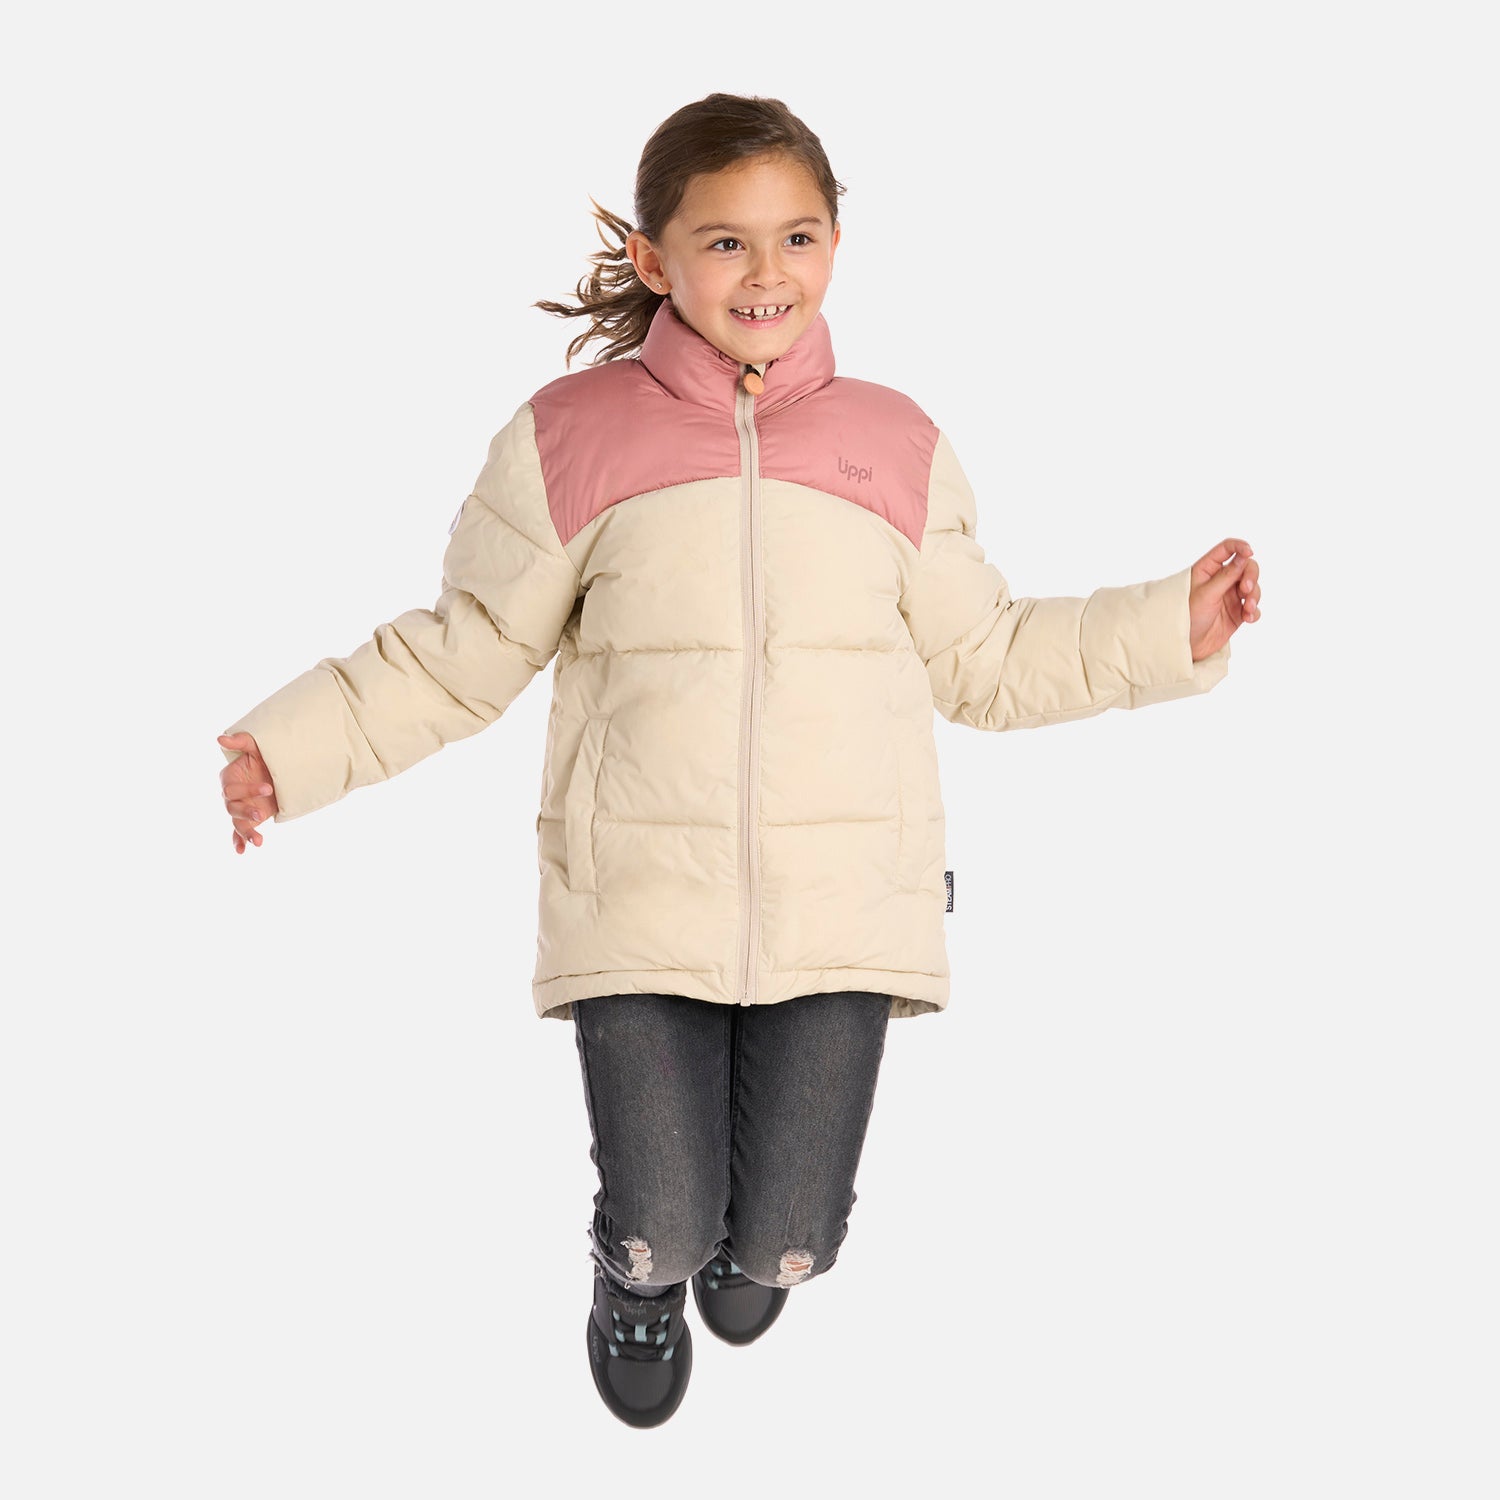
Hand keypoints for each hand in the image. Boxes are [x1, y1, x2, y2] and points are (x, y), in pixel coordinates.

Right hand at [218, 732, 279, 853]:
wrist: (277, 770)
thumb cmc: (263, 756)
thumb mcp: (255, 747)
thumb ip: (240, 742)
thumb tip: (219, 738)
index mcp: (228, 779)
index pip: (231, 789)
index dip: (248, 789)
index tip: (269, 787)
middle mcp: (231, 796)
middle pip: (232, 808)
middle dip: (246, 810)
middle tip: (262, 811)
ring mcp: (239, 808)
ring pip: (236, 823)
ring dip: (246, 832)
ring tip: (258, 841)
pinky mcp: (248, 818)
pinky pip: (238, 832)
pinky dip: (239, 842)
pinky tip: (241, 851)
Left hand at [1188, 538, 1260, 660]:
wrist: (1185, 645)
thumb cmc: (1187, 617)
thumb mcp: (1207, 594)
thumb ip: (1227, 576)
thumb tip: (1244, 557)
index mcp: (1207, 569)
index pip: (1226, 548)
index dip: (1240, 546)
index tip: (1250, 552)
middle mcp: (1221, 580)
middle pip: (1246, 567)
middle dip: (1251, 576)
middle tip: (1246, 590)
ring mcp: (1230, 596)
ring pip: (1253, 587)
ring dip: (1254, 596)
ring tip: (1247, 609)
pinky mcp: (1237, 612)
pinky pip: (1253, 607)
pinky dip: (1254, 611)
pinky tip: (1248, 618)